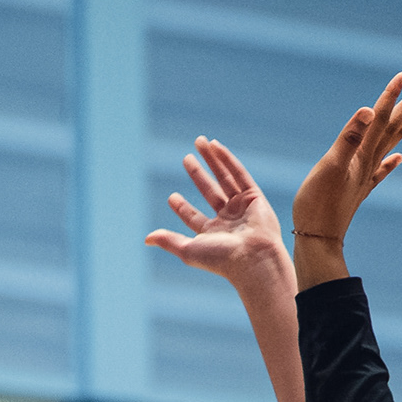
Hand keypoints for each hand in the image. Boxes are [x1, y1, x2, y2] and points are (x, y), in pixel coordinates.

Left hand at [145, 138, 289, 293]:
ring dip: (212, 160)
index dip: (182, 207)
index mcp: (213, 234)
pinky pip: (239, 174)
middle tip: (186, 158)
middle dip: (198, 174)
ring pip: (225, 178)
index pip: (195, 218)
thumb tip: (146, 239)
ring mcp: (242, 207)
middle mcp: (228, 220)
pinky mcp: (254, 197)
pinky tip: (215, 146)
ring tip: (200, 142)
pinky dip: (228, 159)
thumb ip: (168, 241)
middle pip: (210, 191)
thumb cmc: (221, 259)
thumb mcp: (189, 250)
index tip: (172, 197)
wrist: (253, 258)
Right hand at [290, 74, 401, 277]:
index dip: (390, 96)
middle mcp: (367, 164)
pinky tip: (400, 158)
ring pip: (388, 147)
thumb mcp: (330, 166)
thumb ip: (349, 138)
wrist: (318, 240)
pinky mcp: (358, 190)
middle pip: (390, 130)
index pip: (379, 118)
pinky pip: (381, 171)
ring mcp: (364, 178)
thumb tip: (369, 111)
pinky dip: (391, 162)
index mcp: (361, 154)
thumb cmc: (318, 204)